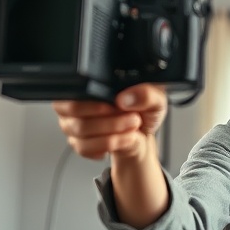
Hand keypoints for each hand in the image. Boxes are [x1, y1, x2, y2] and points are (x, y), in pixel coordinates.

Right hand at [52, 83, 166, 159]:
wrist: (142, 134)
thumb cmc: (144, 112)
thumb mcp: (156, 99)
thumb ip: (147, 94)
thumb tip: (126, 98)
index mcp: (92, 82)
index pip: (77, 86)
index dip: (99, 99)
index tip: (120, 107)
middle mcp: (76, 100)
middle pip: (73, 109)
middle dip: (108, 119)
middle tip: (132, 119)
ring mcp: (73, 121)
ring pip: (79, 131)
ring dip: (110, 135)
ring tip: (130, 130)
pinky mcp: (77, 141)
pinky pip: (82, 147)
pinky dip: (105, 147)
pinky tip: (118, 141)